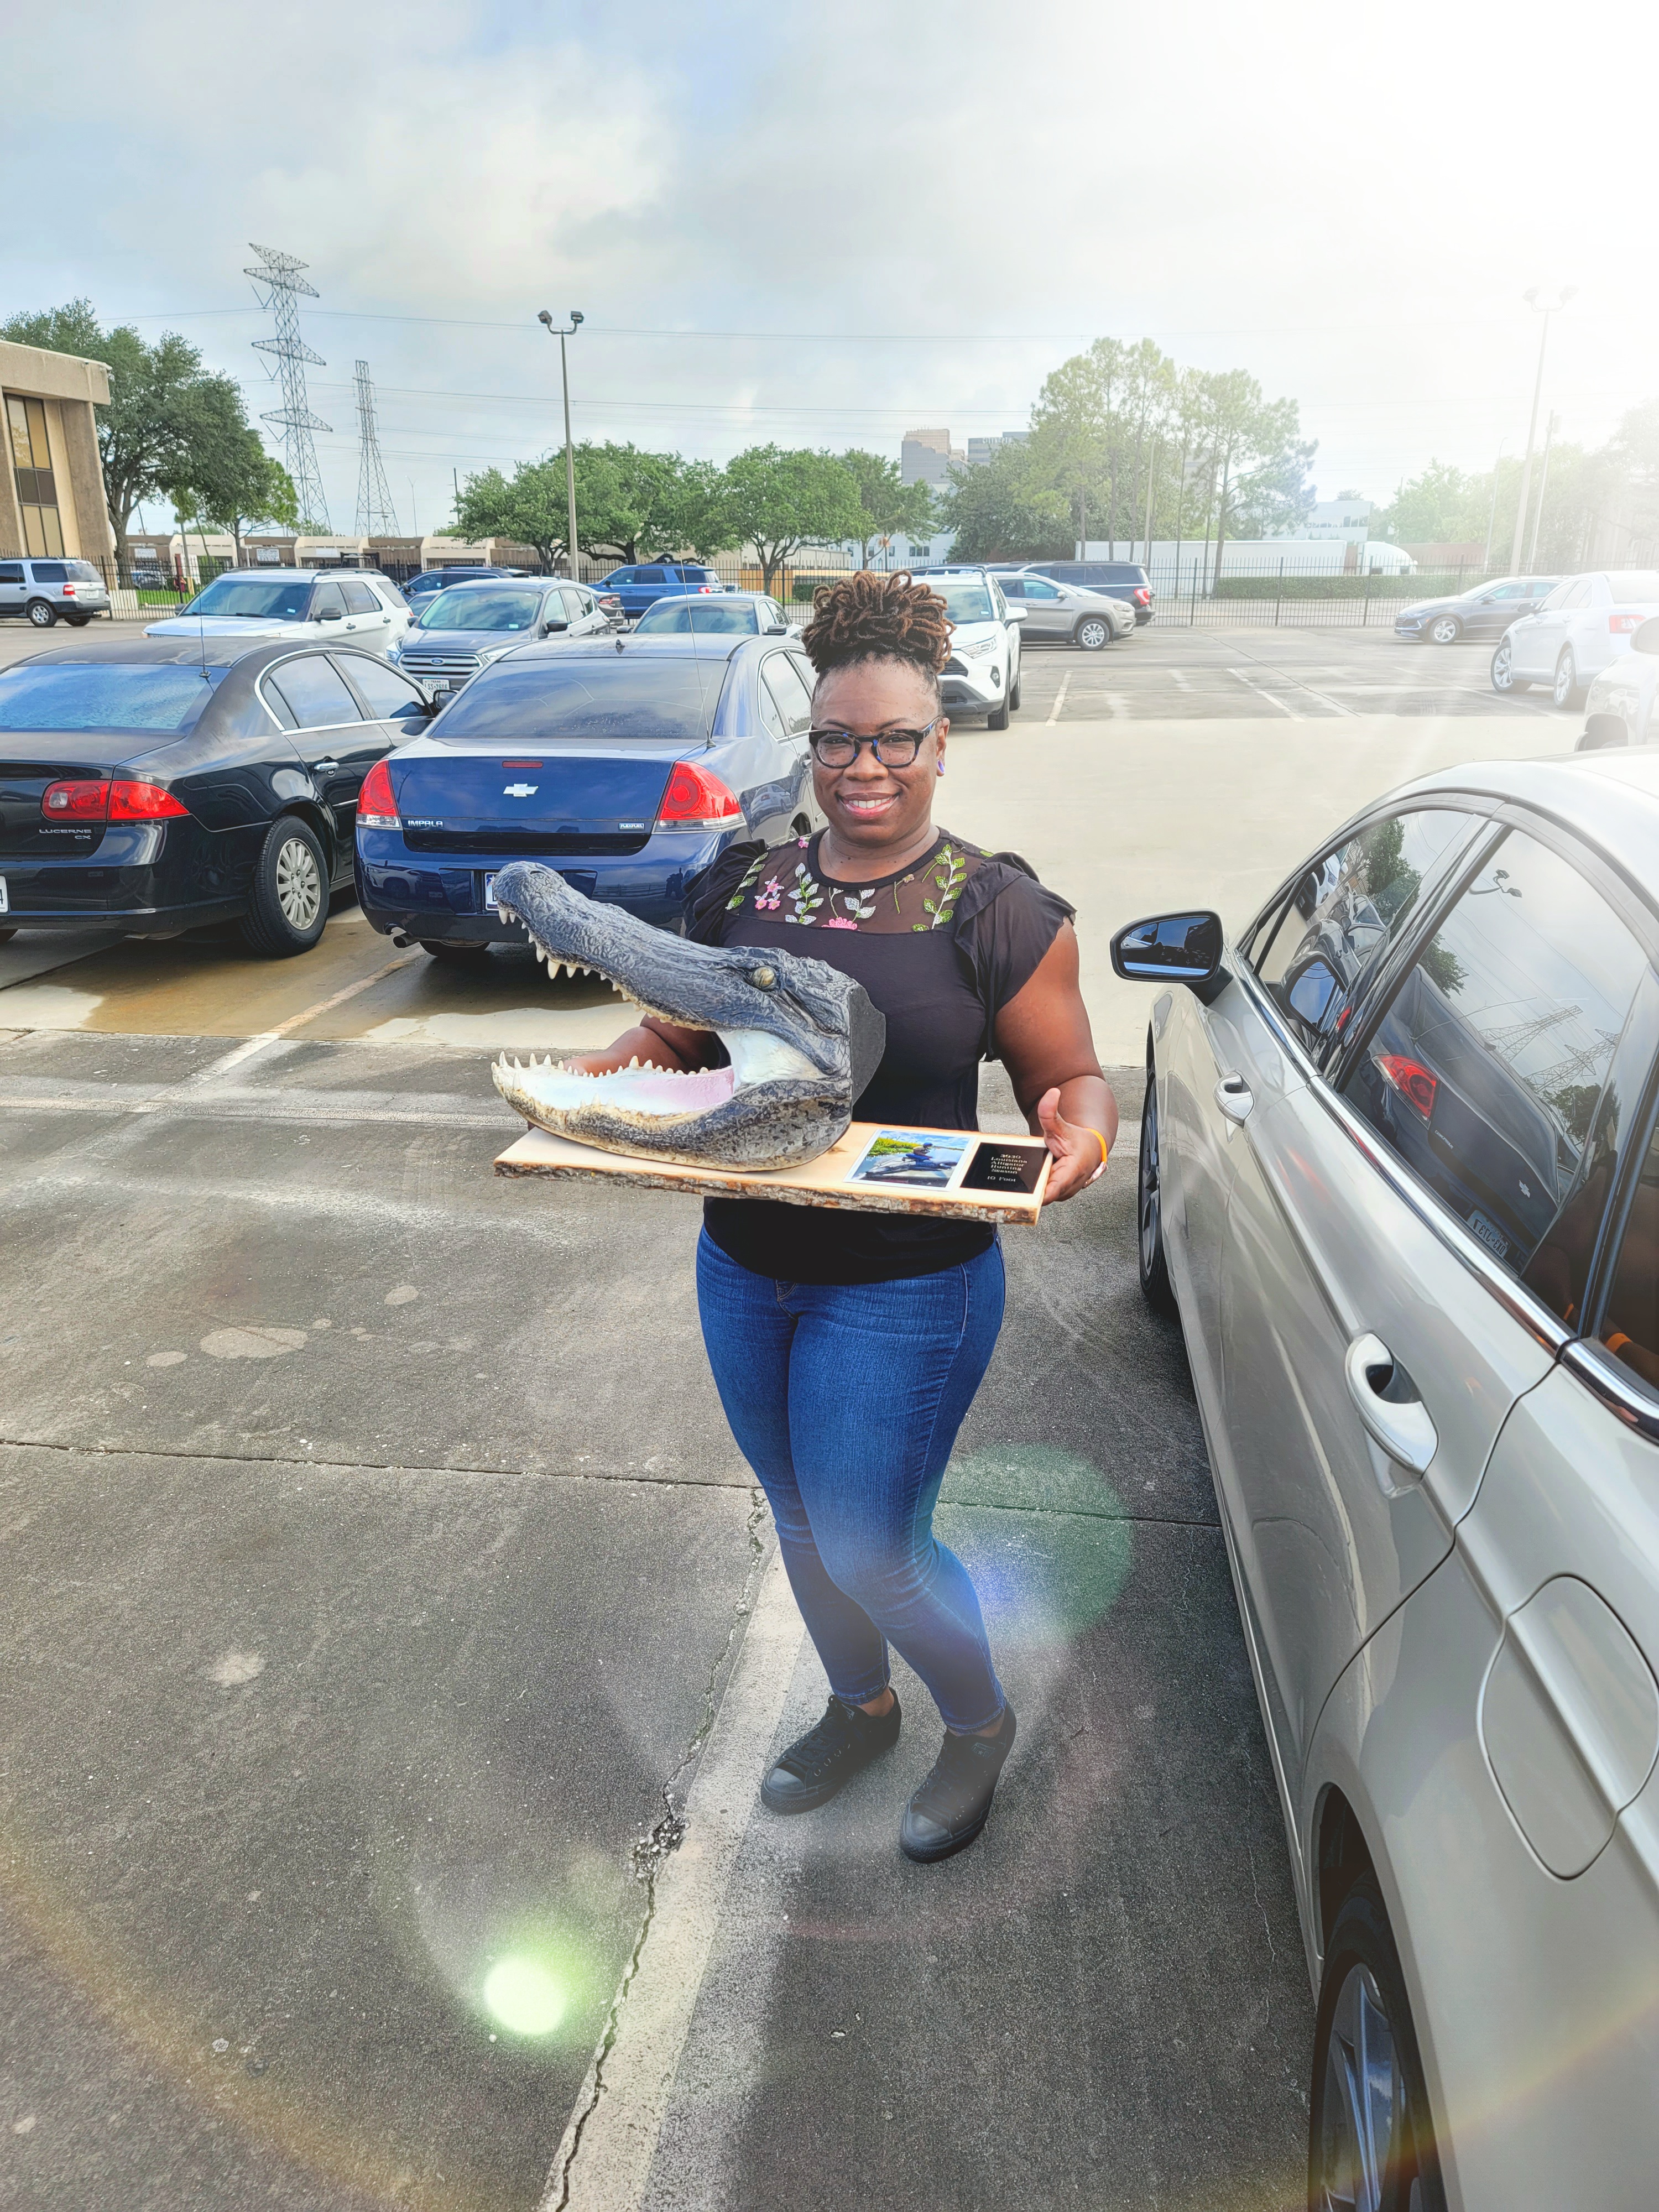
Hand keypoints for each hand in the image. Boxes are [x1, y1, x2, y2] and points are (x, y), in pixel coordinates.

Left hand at [1035, 1086, 1107, 1203]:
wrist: (1091, 1149)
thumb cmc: (1078, 1141)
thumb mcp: (1061, 1126)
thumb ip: (1050, 1113)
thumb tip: (1051, 1093)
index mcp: (1073, 1171)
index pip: (1052, 1191)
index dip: (1038, 1194)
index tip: (1024, 1192)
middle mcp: (1070, 1187)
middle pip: (1042, 1193)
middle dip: (1031, 1184)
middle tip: (1023, 1171)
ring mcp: (1064, 1193)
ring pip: (1042, 1194)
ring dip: (1035, 1184)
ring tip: (1033, 1169)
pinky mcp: (1059, 1194)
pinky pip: (1043, 1193)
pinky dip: (1037, 1185)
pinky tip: (1033, 1175)